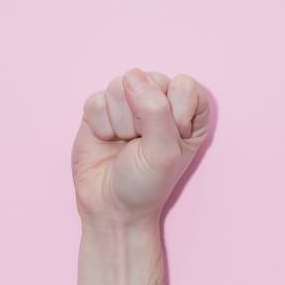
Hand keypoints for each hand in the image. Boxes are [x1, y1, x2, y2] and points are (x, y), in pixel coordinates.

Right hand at [72, 68, 209, 225]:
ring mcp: (127, 103)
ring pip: (119, 86)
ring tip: (124, 144)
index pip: (184, 85)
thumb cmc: (146, 184)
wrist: (112, 208)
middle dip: (142, 117)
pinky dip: (100, 125)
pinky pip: (96, 100)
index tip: (169, 140)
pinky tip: (106, 141)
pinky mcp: (100, 110)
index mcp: (188, 112)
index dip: (174, 112)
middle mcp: (159, 102)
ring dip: (120, 123)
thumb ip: (156, 111)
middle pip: (150, 80)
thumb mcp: (163, 152)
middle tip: (141, 145)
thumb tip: (132, 77)